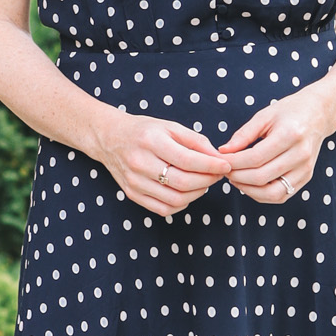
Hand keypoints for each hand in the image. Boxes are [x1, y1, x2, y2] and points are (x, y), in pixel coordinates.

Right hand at [93, 109, 230, 218]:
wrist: (109, 138)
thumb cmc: (144, 131)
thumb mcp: (170, 126)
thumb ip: (196, 141)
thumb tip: (218, 158)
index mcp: (151, 142)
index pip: (187, 160)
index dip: (210, 166)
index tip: (225, 165)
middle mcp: (140, 163)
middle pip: (182, 182)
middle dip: (207, 181)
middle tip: (217, 174)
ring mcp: (134, 182)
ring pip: (175, 199)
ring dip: (197, 194)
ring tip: (204, 182)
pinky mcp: (132, 194)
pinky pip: (164, 209)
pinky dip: (182, 204)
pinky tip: (187, 192)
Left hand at [219, 85, 335, 204]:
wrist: (318, 114)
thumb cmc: (290, 111)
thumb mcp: (264, 116)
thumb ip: (243, 135)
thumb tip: (224, 151)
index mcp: (290, 134)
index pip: (255, 158)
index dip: (233, 162)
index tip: (221, 159)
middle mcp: (300, 155)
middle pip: (261, 177)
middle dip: (237, 176)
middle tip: (225, 169)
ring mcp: (305, 169)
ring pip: (272, 193)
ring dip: (249, 190)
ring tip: (236, 179)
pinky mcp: (306, 178)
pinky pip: (281, 196)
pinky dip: (262, 195)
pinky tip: (250, 185)